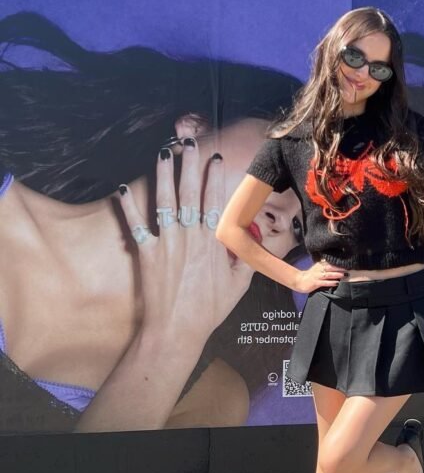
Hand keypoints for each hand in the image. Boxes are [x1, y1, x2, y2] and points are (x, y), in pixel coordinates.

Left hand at [117, 140, 252, 341]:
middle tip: (188, 142)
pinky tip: (123, 188)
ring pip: (165, 200)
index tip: (215, 158)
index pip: (216, 200)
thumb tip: (251, 237)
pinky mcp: (146, 252)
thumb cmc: (208, 310)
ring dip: (164, 174)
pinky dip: (129, 206)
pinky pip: (136, 224)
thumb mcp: (238, 285)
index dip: (215, 177)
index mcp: (213, 242)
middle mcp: (190, 236)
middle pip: (190, 192)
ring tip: (163, 153)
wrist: (176, 330)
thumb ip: (245, 258)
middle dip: (190, 164)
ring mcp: (167, 242)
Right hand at [291, 259, 347, 293]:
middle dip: (339, 268)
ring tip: (344, 275)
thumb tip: (335, 264)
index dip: (338, 262)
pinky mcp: (315, 283)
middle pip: (330, 267)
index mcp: (319, 265)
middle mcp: (319, 270)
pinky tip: (336, 283)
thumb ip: (324, 265)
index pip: (330, 262)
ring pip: (328, 275)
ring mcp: (317, 276)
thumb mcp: (317, 268)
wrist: (299, 280)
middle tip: (347, 268)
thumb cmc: (309, 275)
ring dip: (336, 275)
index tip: (346, 262)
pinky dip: (331, 282)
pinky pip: (324, 282)